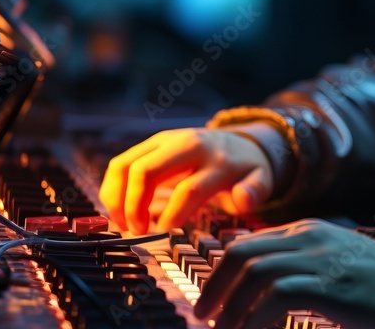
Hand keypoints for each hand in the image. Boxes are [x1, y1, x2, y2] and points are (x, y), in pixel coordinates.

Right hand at [98, 127, 274, 233]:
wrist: (238, 142)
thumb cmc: (245, 170)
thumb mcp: (261, 180)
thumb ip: (254, 191)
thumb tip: (242, 198)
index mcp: (216, 159)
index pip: (188, 188)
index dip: (173, 214)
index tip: (165, 233)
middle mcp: (187, 145)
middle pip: (146, 170)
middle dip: (134, 204)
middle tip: (137, 231)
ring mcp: (165, 141)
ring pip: (126, 165)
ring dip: (117, 198)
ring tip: (125, 225)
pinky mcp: (151, 144)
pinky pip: (121, 163)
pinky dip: (113, 188)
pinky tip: (119, 210)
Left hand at [193, 218, 374, 328]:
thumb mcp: (334, 265)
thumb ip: (300, 269)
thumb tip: (261, 296)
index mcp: (307, 232)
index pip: (248, 243)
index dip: (221, 272)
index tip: (211, 300)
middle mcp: (309, 239)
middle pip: (243, 253)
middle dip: (215, 286)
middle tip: (205, 316)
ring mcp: (321, 259)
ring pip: (255, 272)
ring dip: (231, 305)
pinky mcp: (331, 284)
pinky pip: (279, 295)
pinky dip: (257, 316)